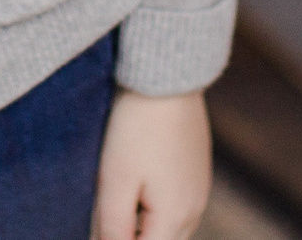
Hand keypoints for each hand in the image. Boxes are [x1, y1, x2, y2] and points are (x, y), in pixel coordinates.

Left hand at [93, 89, 210, 239]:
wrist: (167, 78)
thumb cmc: (137, 128)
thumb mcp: (115, 180)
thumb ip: (113, 227)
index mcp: (176, 217)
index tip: (102, 227)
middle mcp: (195, 208)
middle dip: (132, 237)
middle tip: (105, 216)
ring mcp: (199, 188)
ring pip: (170, 227)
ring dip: (144, 226)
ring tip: (118, 199)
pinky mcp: (196, 169)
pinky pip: (177, 205)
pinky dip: (155, 208)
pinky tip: (135, 183)